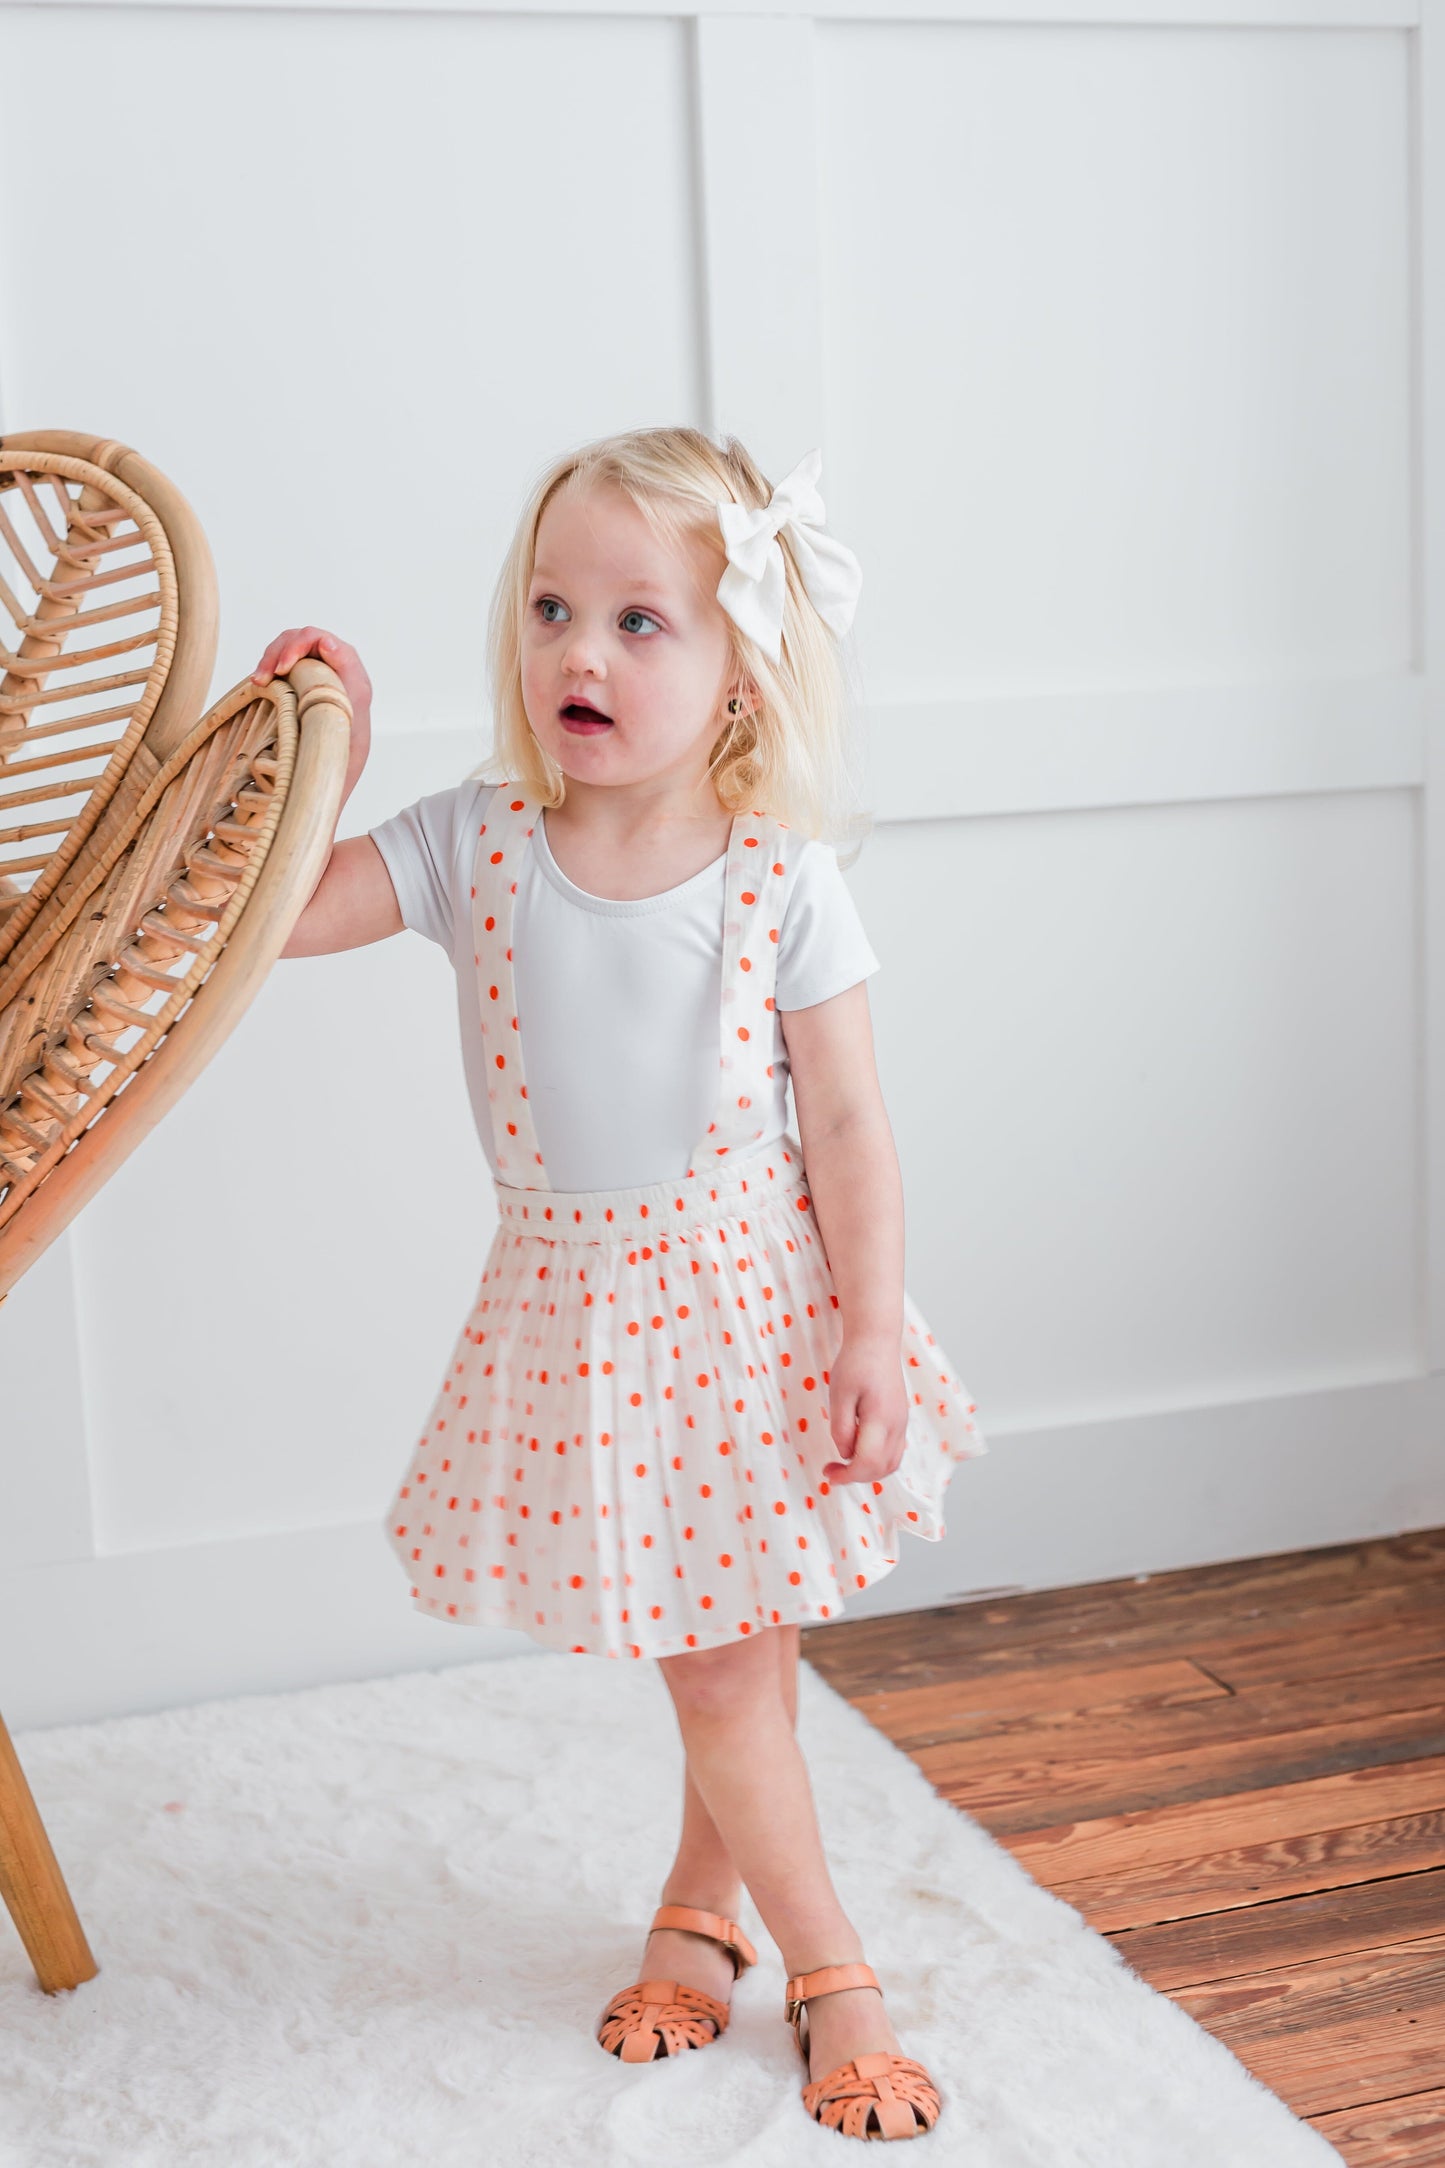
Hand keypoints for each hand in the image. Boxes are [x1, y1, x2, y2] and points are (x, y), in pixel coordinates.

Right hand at [252, 626, 372, 731]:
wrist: (341, 741)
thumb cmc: (352, 718)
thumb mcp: (357, 692)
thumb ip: (344, 662)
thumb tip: (326, 641)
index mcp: (340, 653)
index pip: (312, 637)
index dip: (294, 648)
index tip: (282, 669)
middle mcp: (322, 652)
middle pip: (291, 639)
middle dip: (274, 655)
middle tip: (264, 678)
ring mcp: (306, 661)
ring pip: (280, 649)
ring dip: (266, 663)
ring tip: (258, 682)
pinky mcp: (293, 673)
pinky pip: (274, 664)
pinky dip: (265, 671)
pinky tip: (258, 683)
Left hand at [821, 1334, 909, 1485]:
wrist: (877, 1340)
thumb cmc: (856, 1362)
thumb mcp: (839, 1394)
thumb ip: (841, 1427)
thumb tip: (845, 1454)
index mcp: (881, 1418)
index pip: (868, 1462)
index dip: (847, 1475)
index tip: (828, 1473)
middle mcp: (897, 1425)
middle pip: (882, 1468)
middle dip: (856, 1476)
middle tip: (831, 1470)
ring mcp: (901, 1423)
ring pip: (891, 1463)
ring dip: (868, 1471)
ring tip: (844, 1464)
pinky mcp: (900, 1420)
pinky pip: (893, 1451)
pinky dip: (876, 1461)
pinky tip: (857, 1451)